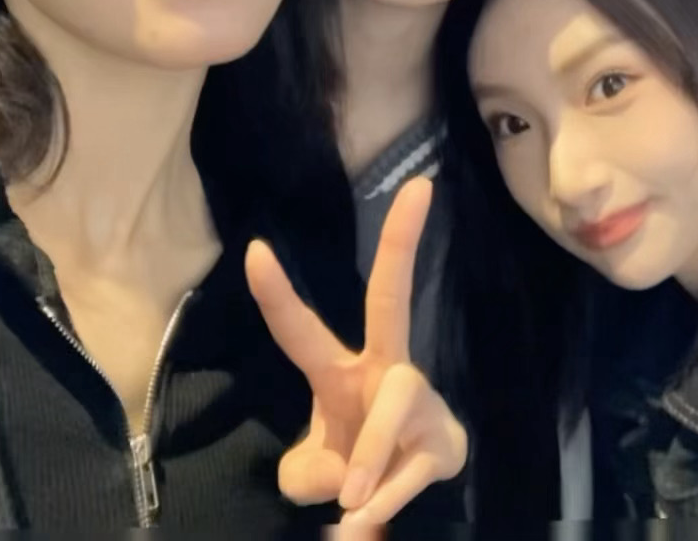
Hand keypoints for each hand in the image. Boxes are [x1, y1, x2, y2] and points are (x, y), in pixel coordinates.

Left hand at [245, 177, 466, 523]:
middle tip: (420, 189)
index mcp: (337, 373)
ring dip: (368, 454)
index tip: (254, 250)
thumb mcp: (309, 476)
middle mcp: (382, 371)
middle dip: (402, 242)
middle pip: (392, 298)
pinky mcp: (443, 439)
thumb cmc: (352, 463)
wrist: (414, 492)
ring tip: (354, 503)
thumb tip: (341, 483)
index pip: (299, 331)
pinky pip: (410, 466)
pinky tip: (370, 516)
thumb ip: (305, 475)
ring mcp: (416, 399)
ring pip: (391, 406)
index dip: (276, 295)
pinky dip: (386, 498)